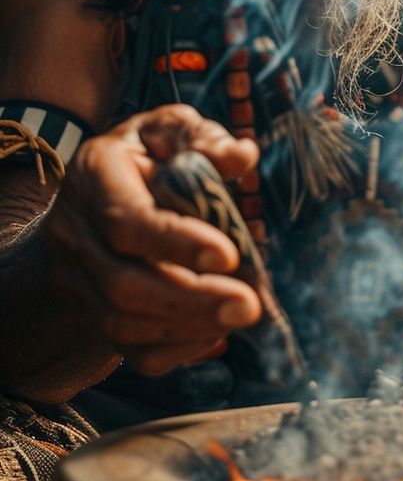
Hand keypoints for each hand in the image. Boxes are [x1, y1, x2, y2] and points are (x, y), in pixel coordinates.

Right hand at [41, 104, 261, 375]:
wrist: (100, 195)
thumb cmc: (148, 155)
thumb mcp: (171, 129)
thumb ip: (203, 139)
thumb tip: (241, 157)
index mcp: (93, 175)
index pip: (125, 220)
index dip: (175, 242)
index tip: (229, 254)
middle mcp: (75, 231)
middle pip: (123, 283)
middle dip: (192, 300)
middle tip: (249, 304)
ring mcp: (78, 277)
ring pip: (123, 323)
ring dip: (189, 327)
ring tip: (243, 315)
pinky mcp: (93, 310)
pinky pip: (129, 349)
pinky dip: (177, 350)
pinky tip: (216, 334)